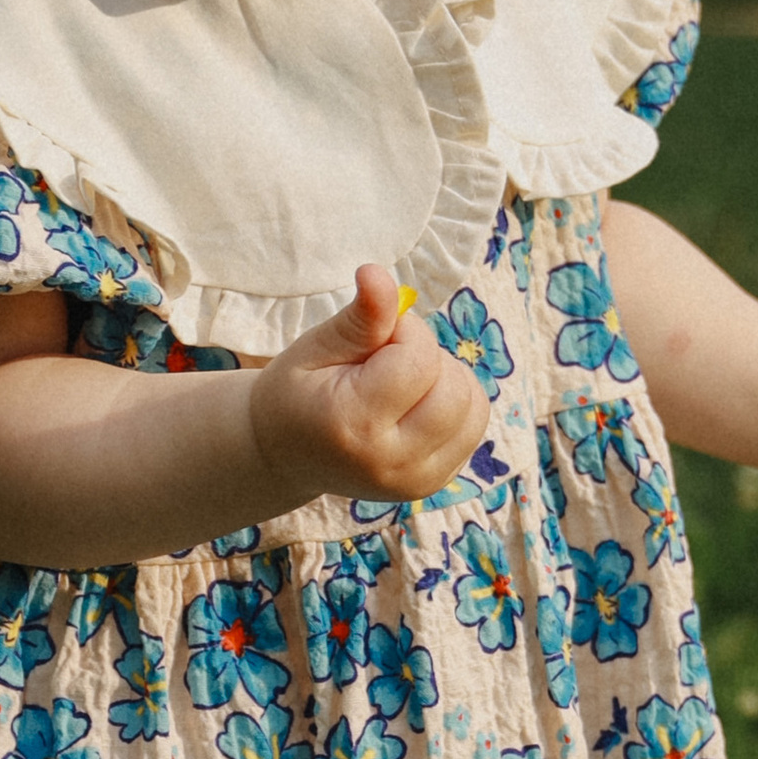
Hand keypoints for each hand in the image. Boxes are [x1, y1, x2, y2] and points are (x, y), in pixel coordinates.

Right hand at [249, 266, 489, 505]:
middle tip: (385, 362)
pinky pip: (472, 425)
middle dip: (428, 357)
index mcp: (354, 426)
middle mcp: (391, 464)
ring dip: (445, 379)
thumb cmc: (296, 392)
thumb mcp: (315, 347)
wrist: (283, 454)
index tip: (373, 340)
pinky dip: (452, 404)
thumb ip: (358, 317)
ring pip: (473, 405)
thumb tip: (379, 274)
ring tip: (399, 384)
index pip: (420, 360)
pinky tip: (412, 406)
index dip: (404, 332)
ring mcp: (416, 481)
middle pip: (454, 388)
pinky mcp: (433, 485)